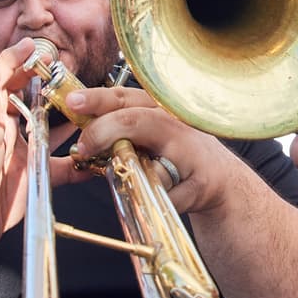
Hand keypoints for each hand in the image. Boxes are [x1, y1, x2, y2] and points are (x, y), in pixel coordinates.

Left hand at [63, 86, 237, 214]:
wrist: (223, 183)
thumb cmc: (181, 155)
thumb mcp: (152, 131)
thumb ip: (121, 125)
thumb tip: (78, 124)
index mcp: (161, 107)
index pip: (125, 96)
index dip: (97, 98)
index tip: (73, 103)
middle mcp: (176, 124)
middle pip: (133, 120)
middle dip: (102, 132)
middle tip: (83, 147)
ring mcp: (190, 152)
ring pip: (148, 163)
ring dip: (131, 174)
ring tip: (127, 178)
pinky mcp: (199, 183)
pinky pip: (163, 195)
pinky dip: (153, 201)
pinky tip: (159, 197)